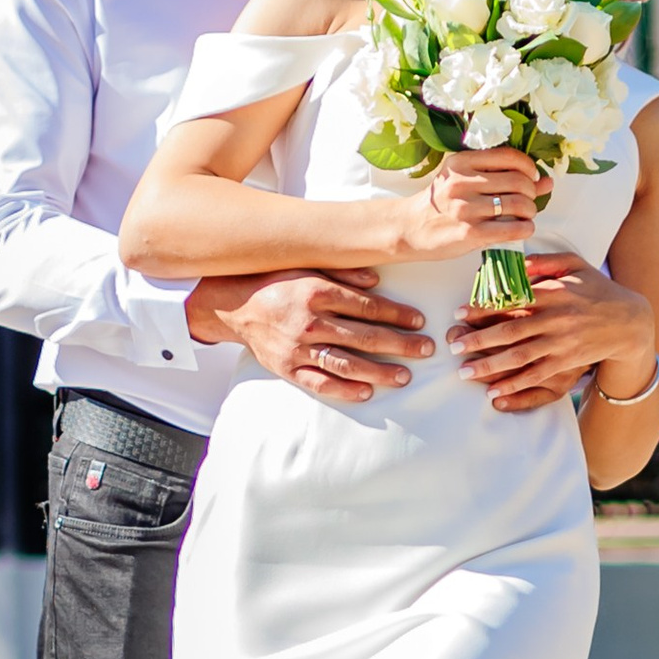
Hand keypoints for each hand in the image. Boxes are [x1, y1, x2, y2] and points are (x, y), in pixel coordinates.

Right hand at [186, 269, 432, 406]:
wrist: (232, 305)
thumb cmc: (275, 282)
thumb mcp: (307, 265)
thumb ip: (343, 272)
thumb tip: (377, 280)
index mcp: (316, 292)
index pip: (367, 306)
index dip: (396, 314)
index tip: (419, 320)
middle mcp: (309, 321)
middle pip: (364, 336)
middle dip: (400, 344)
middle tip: (426, 349)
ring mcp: (297, 348)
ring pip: (346, 363)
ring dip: (379, 371)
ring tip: (405, 375)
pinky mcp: (287, 368)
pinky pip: (319, 383)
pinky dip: (344, 389)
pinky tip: (367, 392)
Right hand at [381, 144, 554, 264]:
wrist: (411, 228)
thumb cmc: (442, 203)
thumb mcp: (465, 180)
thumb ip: (504, 177)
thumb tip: (547, 181)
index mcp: (461, 162)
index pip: (509, 157)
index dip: (528, 168)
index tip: (529, 177)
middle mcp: (462, 182)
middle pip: (519, 182)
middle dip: (531, 192)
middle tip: (526, 200)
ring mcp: (466, 208)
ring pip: (520, 205)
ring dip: (530, 212)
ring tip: (524, 215)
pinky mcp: (470, 233)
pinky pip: (513, 229)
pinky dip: (526, 229)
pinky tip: (521, 229)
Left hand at [453, 257, 658, 416]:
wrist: (629, 321)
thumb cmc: (596, 288)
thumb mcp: (574, 264)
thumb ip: (544, 261)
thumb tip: (515, 264)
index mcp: (554, 292)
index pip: (512, 300)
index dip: (483, 307)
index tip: (460, 313)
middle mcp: (556, 319)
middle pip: (511, 332)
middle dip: (478, 340)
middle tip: (453, 345)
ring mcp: (562, 343)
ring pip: (520, 357)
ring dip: (490, 366)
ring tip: (464, 372)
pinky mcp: (568, 363)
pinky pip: (536, 376)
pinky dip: (514, 384)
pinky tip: (493, 390)